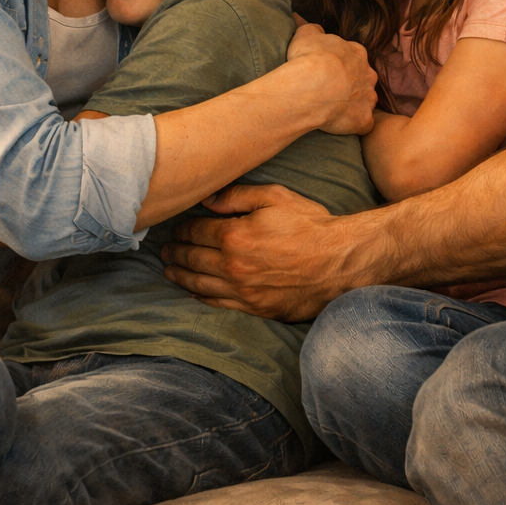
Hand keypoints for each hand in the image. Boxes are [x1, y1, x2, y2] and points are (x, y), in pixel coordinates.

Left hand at [163, 183, 353, 320]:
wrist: (340, 262)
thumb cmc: (311, 225)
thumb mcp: (276, 197)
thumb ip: (237, 196)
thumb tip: (207, 200)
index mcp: (235, 236)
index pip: (196, 232)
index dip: (183, 229)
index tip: (177, 229)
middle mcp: (233, 266)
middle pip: (192, 259)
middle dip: (175, 253)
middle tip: (164, 251)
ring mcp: (243, 291)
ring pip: (200, 284)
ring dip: (180, 276)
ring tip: (169, 270)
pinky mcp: (256, 308)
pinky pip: (219, 304)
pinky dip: (201, 297)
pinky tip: (193, 291)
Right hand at [285, 24, 376, 135]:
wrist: (312, 87)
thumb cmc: (309, 59)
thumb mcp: (306, 35)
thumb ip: (312, 29)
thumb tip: (310, 25)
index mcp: (356, 53)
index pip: (354, 56)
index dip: (341, 63)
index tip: (329, 68)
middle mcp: (367, 74)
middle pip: (364, 78)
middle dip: (352, 83)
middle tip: (332, 89)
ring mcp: (368, 97)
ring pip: (366, 100)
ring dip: (355, 104)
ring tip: (335, 108)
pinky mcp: (364, 119)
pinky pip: (364, 124)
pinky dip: (355, 124)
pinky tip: (341, 125)